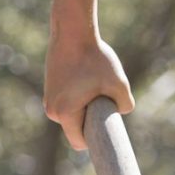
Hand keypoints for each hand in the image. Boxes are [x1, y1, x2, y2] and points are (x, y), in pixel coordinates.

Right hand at [43, 32, 133, 150]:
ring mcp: (49, 99)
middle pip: (77, 128)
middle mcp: (51, 110)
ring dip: (87, 106)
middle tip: (106, 100)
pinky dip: (80, 96)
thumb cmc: (95, 58)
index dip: (95, 141)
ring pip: (74, 114)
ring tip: (95, 84)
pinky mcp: (51, 88)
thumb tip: (121, 113)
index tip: (108, 135)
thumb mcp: (119, 83)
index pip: (79, 142)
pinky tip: (87, 78)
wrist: (73, 32)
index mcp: (64, 114)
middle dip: (92, 120)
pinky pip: (69, 102)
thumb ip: (125, 105)